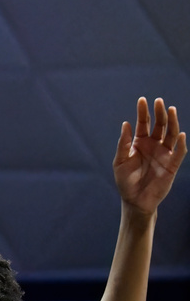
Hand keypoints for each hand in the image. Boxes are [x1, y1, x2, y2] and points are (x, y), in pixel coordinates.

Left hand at [113, 97, 186, 214]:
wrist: (134, 200)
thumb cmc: (125, 181)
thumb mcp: (120, 161)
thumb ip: (123, 144)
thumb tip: (125, 124)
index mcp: (140, 142)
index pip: (144, 123)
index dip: (143, 111)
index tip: (142, 100)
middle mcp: (154, 145)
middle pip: (159, 125)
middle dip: (160, 113)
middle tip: (159, 101)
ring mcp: (164, 154)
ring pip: (171, 134)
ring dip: (172, 122)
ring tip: (171, 110)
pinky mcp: (172, 165)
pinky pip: (178, 152)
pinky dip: (180, 143)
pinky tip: (180, 134)